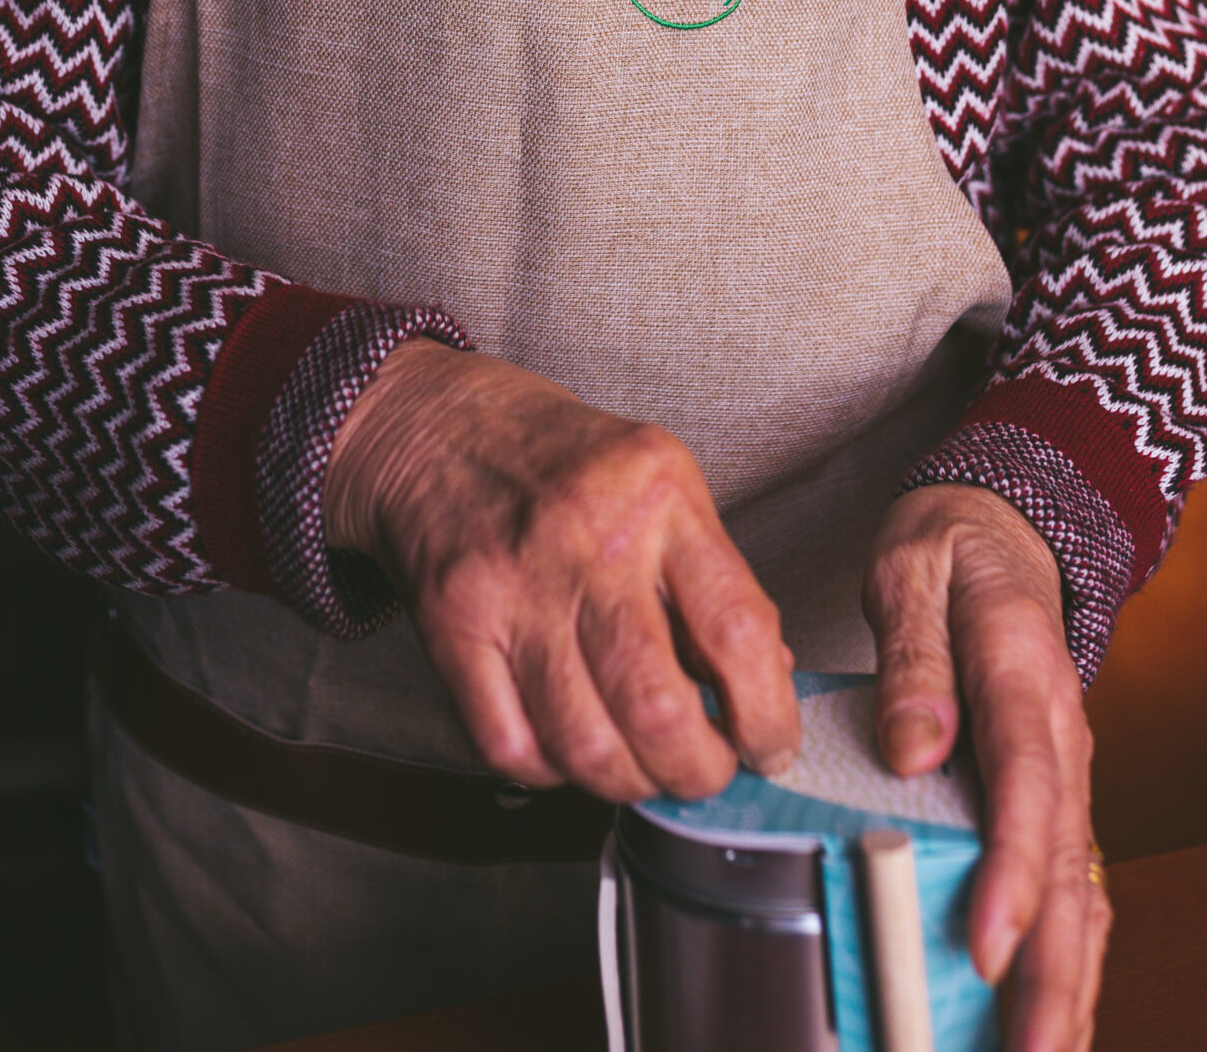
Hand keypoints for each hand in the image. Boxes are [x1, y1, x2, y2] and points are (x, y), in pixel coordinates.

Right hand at [323, 340, 799, 801]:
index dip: (767, 715)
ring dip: (629, 782)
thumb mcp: (661, 479)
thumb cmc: (556, 455)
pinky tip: (567, 741)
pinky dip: (551, 771)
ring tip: (642, 764)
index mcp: (657, 494)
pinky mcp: (453, 628)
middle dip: (698, 771)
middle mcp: (587, 540)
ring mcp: (513, 588)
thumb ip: (711, 578)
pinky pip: (510, 747)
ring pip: (585, 746)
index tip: (770, 745)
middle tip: (705, 769)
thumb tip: (764, 683)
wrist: (436, 424)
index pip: (738, 631)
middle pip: (658, 709)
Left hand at [865, 485, 1109, 1051]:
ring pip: (1082, 886)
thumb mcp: (910, 572)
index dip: (1012, 871)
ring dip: (1067, 977)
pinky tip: (1045, 1008)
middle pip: (1069, 863)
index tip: (987, 943)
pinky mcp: (1052, 792)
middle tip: (1030, 1048)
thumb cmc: (947, 550)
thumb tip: (911, 748)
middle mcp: (1061, 734)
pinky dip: (1067, 950)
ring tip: (1040, 1051)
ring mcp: (1065, 769)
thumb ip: (912, 658)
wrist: (1003, 527)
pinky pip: (1072, 881)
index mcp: (1024, 673)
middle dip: (1053, 967)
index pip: (1025, 785)